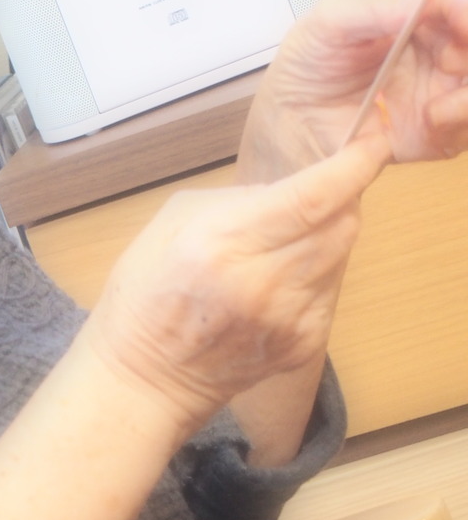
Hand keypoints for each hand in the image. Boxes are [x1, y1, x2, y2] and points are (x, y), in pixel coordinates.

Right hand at [84, 135, 386, 436]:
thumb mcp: (172, 222)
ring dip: (327, 234)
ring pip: (341, 253)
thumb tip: (289, 189)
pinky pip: (330, 288)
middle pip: (341, 223)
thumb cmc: (147, 293)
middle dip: (342, 196)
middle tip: (319, 189)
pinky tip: (276, 281)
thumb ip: (237, 198)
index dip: (353, 166)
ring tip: (285, 240)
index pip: (311, 198)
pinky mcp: (304, 343)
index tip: (372, 141)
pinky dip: (315, 272)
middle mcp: (262, 282)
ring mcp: (288, 318)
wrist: (148, 378)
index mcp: (222, 243)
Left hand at [240, 0, 467, 179]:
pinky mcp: (443, 123)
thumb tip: (420, 0)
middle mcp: (440, 39)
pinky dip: (458, 122)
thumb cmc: (309, 61)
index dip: (467, 5)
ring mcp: (444, 82)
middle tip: (452, 66)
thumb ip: (373, 7)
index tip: (465, 26)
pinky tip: (429, 122)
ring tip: (437, 110)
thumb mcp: (328, 22)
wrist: (293, 120)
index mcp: (415, 4)